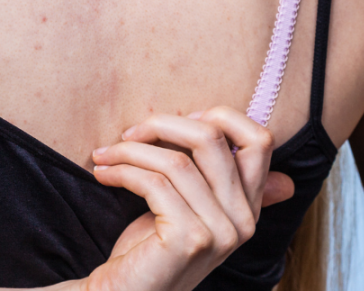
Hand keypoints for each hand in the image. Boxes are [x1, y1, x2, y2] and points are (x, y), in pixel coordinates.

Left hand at [82, 107, 284, 290]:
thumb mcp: (186, 207)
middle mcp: (243, 221)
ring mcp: (220, 233)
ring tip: (105, 156)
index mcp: (248, 206)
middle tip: (127, 134)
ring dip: (129, 150)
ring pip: (176, 161)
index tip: (178, 121)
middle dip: (162, 125)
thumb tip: (249, 151)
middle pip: (212, 139)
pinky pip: (154, 184)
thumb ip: (212, 179)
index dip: (220, 116)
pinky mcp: (189, 240)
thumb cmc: (151, 247)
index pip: (260, 140)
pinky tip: (103, 174)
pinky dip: (121, 171)